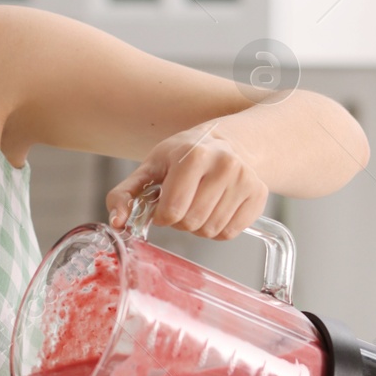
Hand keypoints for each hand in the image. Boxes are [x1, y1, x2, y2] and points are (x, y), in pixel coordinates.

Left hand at [106, 125, 269, 239]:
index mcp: (194, 156)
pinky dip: (218, 229)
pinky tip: (216, 208)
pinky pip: (230, 233)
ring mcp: (245, 180)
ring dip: (199, 226)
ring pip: (211, 231)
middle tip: (184, 202)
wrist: (226, 143)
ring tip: (200, 203)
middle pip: (192, 223)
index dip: (163, 215)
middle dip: (181, 221)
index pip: (172, 211)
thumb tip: (117, 222)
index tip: (165, 203)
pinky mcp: (259, 195)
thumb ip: (125, 193)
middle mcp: (225, 165)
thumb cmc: (183, 156)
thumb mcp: (151, 167)